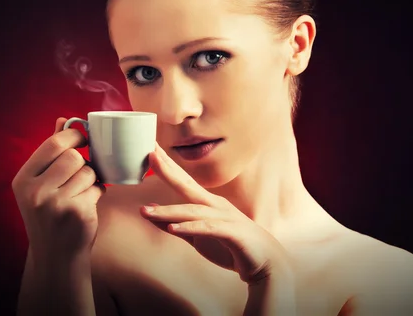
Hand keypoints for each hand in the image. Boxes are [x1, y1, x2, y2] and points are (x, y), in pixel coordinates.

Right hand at [12, 117, 105, 260]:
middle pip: (73, 157)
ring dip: (91, 179)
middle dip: (83, 162)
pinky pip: (97, 188)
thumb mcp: (40, 184)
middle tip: (82, 172)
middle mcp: (36, 191)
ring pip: (88, 172)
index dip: (74, 136)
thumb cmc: (50, 214)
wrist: (56, 255)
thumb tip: (63, 120)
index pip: (54, 144)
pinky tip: (86, 204)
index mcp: (24, 179)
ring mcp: (56, 203)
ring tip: (82, 191)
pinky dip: (97, 193)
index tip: (83, 139)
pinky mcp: (77, 213)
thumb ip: (51, 152)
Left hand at [140, 142, 292, 284]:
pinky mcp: (232, 233)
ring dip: (169, 211)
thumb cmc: (231, 246)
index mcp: (207, 203)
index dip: (167, 166)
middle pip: (187, 186)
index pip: (183, 181)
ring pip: (192, 211)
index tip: (150, 150)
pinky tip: (174, 229)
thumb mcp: (197, 236)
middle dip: (168, 170)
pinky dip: (191, 228)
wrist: (266, 262)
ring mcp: (224, 218)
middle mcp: (215, 206)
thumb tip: (149, 210)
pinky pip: (208, 229)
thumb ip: (174, 223)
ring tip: (146, 211)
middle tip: (150, 154)